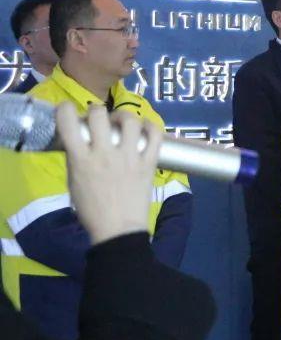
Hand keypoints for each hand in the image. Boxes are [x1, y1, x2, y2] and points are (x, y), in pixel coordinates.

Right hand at [55, 103, 161, 245]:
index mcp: (81, 159)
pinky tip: (145, 129)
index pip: (67, 121)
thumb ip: (76, 157)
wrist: (118, 229)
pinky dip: (151, 127)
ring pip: (130, 121)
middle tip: (100, 121)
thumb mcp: (73, 181)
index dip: (65, 109)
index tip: (69, 112)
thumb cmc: (92, 209)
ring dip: (124, 117)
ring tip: (123, 124)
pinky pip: (155, 136)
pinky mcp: (149, 163)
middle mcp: (104, 154)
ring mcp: (129, 157)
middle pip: (99, 115)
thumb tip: (80, 139)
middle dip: (97, 111)